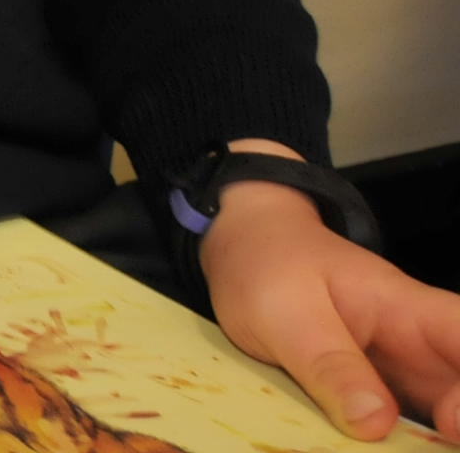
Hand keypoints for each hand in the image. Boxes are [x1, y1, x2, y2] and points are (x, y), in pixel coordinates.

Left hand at [202, 173, 459, 438]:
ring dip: (430, 442)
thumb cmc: (268, 267)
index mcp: (408, 310)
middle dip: (459, 426)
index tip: (450, 422)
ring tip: (392, 451)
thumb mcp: (283, 311)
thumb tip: (376, 423)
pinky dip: (398, 443)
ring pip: (444, 416)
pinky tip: (373, 451)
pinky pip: (406, 430)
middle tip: (427, 449)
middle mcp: (421, 348)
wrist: (246, 251)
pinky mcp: (380, 399)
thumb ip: (328, 364)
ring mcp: (404, 377)